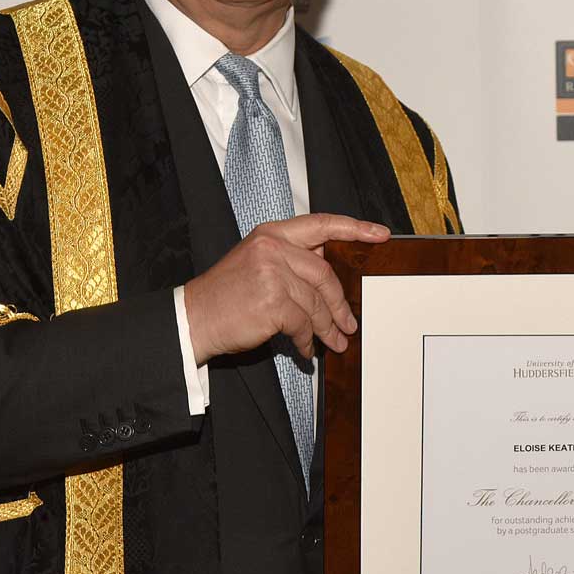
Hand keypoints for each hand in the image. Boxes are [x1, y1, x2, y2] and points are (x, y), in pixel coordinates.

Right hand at [184, 214, 389, 364]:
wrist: (194, 317)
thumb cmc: (226, 294)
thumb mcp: (257, 261)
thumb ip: (291, 260)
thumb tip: (330, 276)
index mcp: (272, 233)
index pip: (322, 224)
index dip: (355, 228)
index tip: (379, 235)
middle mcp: (273, 248)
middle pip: (325, 273)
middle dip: (340, 303)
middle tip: (350, 323)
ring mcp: (272, 274)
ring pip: (316, 303)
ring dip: (327, 327)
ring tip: (334, 342)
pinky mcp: (273, 302)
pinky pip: (303, 324)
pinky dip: (307, 341)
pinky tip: (305, 349)